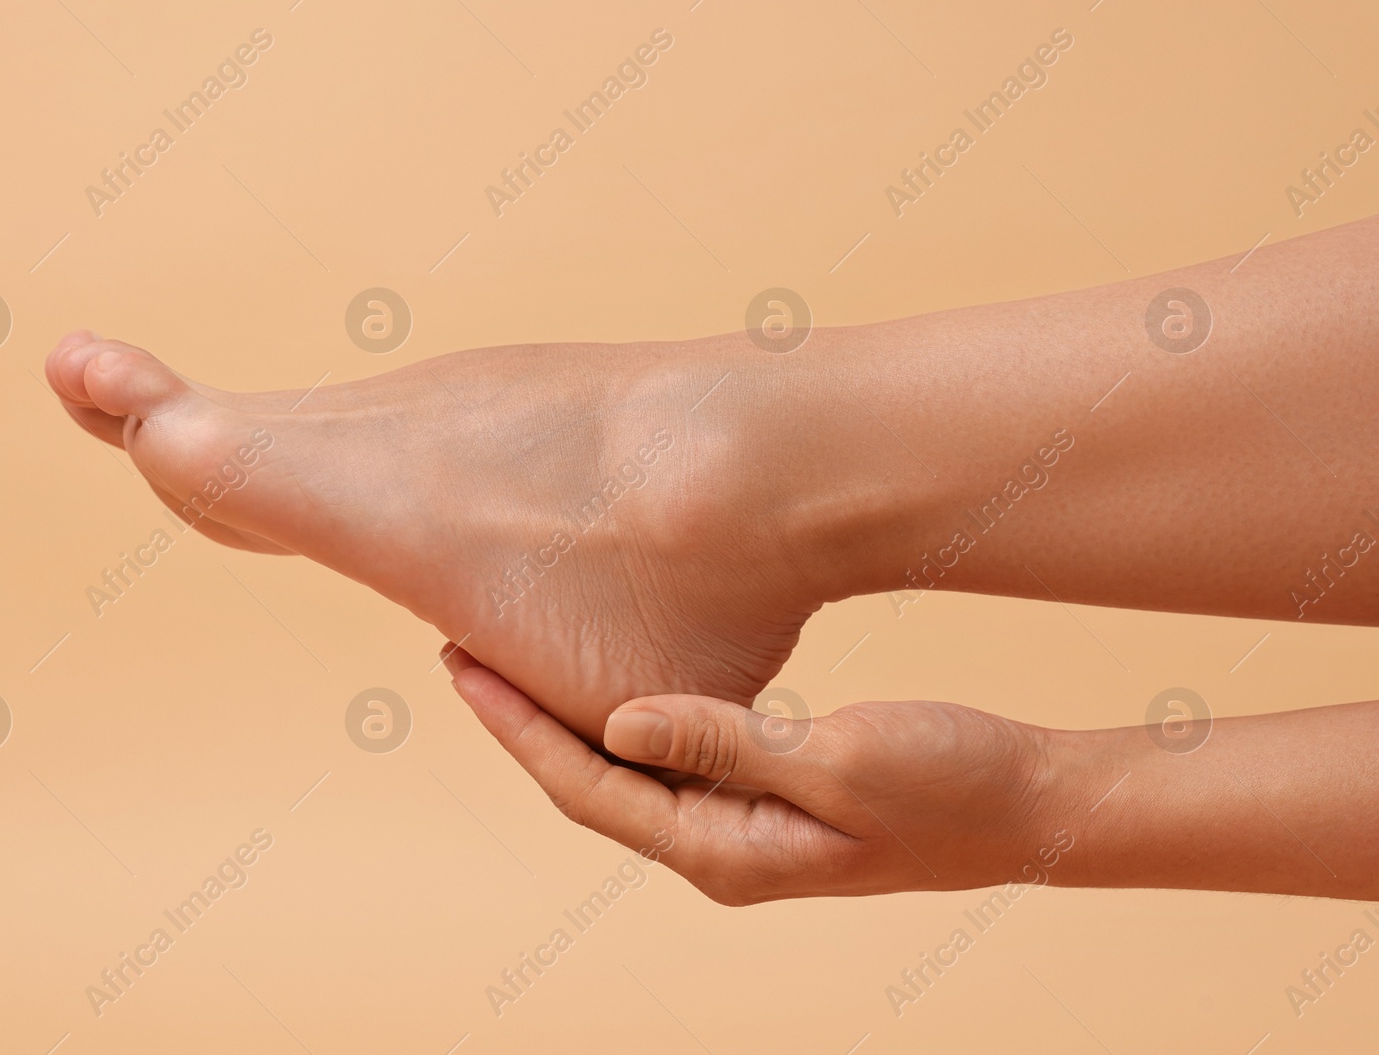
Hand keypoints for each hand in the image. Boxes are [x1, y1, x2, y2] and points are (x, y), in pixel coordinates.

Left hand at [447, 649, 1058, 903]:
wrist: (1033, 806)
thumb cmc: (952, 783)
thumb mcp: (837, 760)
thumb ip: (724, 743)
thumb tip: (613, 724)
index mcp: (725, 850)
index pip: (587, 786)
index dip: (516, 726)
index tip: (460, 663)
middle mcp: (720, 848)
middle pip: (589, 781)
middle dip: (522, 718)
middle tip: (462, 643)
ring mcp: (742, 828)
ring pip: (626, 769)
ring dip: (568, 713)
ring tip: (516, 651)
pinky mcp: (767, 800)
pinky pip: (673, 756)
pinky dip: (629, 712)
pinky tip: (611, 674)